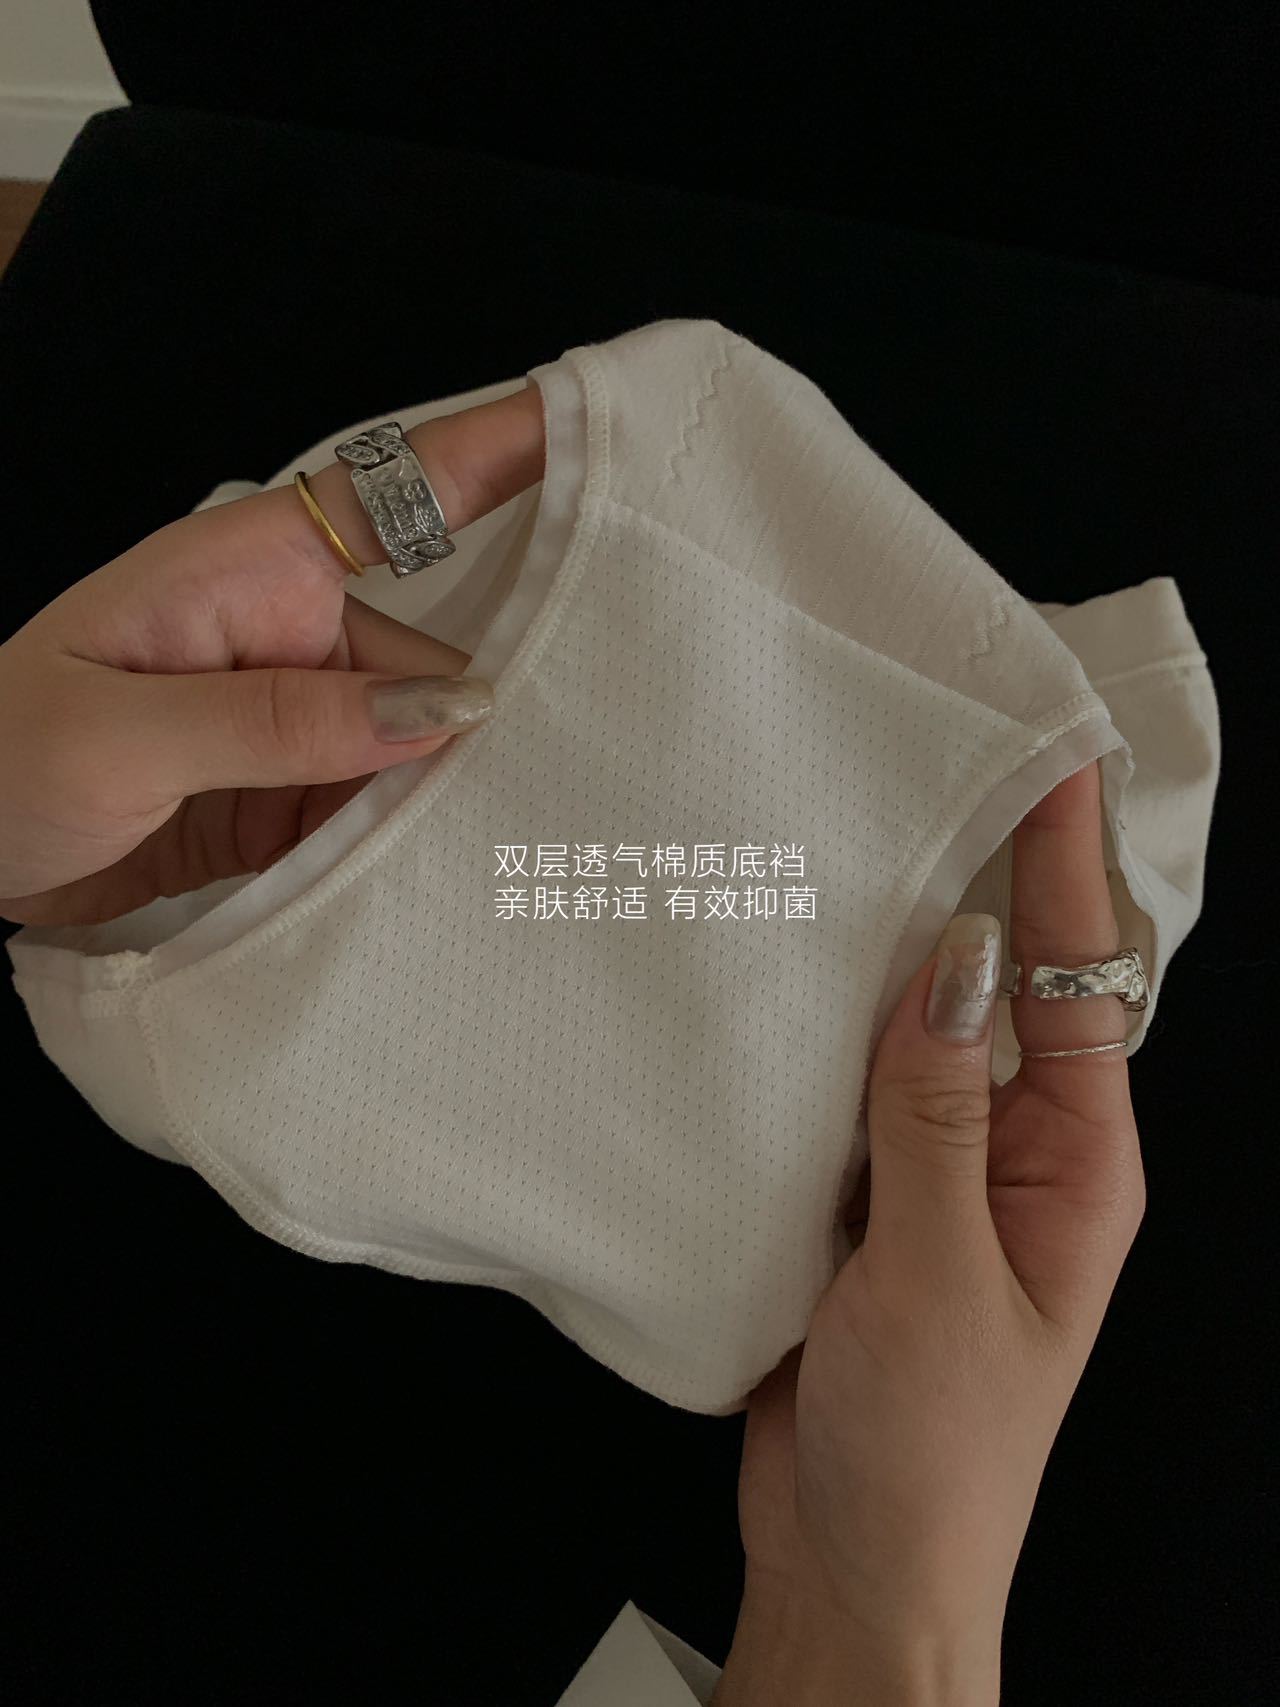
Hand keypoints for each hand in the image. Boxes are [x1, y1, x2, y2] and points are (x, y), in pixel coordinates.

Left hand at [0, 386, 544, 925]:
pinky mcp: (288, 794)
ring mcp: (294, 718)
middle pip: (433, 665)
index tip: (599, 424)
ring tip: (488, 863)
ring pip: (415, 752)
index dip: (500, 452)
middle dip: (482, 727)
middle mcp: (289, 633)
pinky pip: (375, 812)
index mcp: (251, 571)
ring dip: (437, 808)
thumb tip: (447, 709)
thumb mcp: (126, 733)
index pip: (396, 494)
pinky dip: (399, 850)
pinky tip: (428, 888)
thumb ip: (284, 721)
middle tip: (556, 791)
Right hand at [712, 763, 1144, 1706]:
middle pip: (997, 992)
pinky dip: (814, 1034)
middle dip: (973, 886)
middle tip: (930, 768)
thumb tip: (958, 962)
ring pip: (909, 1033)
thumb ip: (937, 1115)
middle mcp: (1008, 1156)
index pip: (1075, 987)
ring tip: (843, 844)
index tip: (1046, 761)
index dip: (1061, 871)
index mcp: (1073, 1169)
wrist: (853, 1565)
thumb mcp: (940, 1275)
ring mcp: (927, 1175)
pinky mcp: (852, 1201)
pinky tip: (777, 978)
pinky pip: (840, 1092)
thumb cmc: (933, 1453)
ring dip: (880, 957)